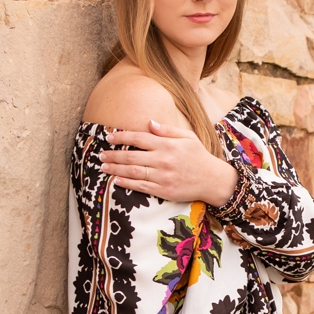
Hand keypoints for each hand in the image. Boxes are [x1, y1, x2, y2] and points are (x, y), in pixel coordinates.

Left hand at [101, 118, 238, 205]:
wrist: (213, 180)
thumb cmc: (199, 156)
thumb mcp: (188, 137)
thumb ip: (167, 130)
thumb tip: (149, 123)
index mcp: (167, 145)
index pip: (138, 138)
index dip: (121, 137)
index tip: (109, 137)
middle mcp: (163, 160)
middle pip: (131, 156)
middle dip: (113, 155)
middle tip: (100, 155)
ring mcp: (163, 176)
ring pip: (133, 172)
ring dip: (115, 169)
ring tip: (104, 167)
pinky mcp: (164, 190)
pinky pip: (141, 186)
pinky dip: (126, 183)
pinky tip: (116, 180)